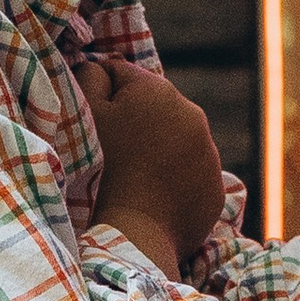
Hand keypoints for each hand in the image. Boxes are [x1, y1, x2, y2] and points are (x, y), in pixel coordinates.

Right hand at [81, 59, 224, 270]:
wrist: (135, 234)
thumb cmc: (102, 170)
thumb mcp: (85, 113)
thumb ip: (90, 76)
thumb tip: (101, 67)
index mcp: (158, 90)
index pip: (121, 74)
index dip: (101, 95)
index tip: (93, 122)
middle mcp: (193, 114)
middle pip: (154, 108)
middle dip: (135, 122)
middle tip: (112, 154)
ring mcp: (209, 153)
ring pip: (176, 140)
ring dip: (157, 150)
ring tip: (134, 178)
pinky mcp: (215, 188)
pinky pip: (190, 175)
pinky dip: (174, 181)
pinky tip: (153, 197)